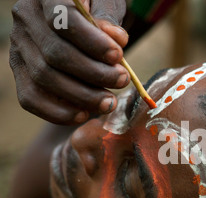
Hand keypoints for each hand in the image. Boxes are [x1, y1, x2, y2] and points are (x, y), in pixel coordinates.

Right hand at [9, 0, 129, 124]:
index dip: (93, 42)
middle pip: (55, 54)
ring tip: (109, 102)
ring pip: (44, 78)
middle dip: (94, 74)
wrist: (76, 19)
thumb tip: (115, 39)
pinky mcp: (19, 72)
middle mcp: (25, 21)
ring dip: (82, 96)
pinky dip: (58, 112)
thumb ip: (108, 17)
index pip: (64, 20)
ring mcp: (19, 48)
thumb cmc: (94, 8)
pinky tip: (84, 114)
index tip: (118, 56)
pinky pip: (30, 98)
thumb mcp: (105, 2)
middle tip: (122, 81)